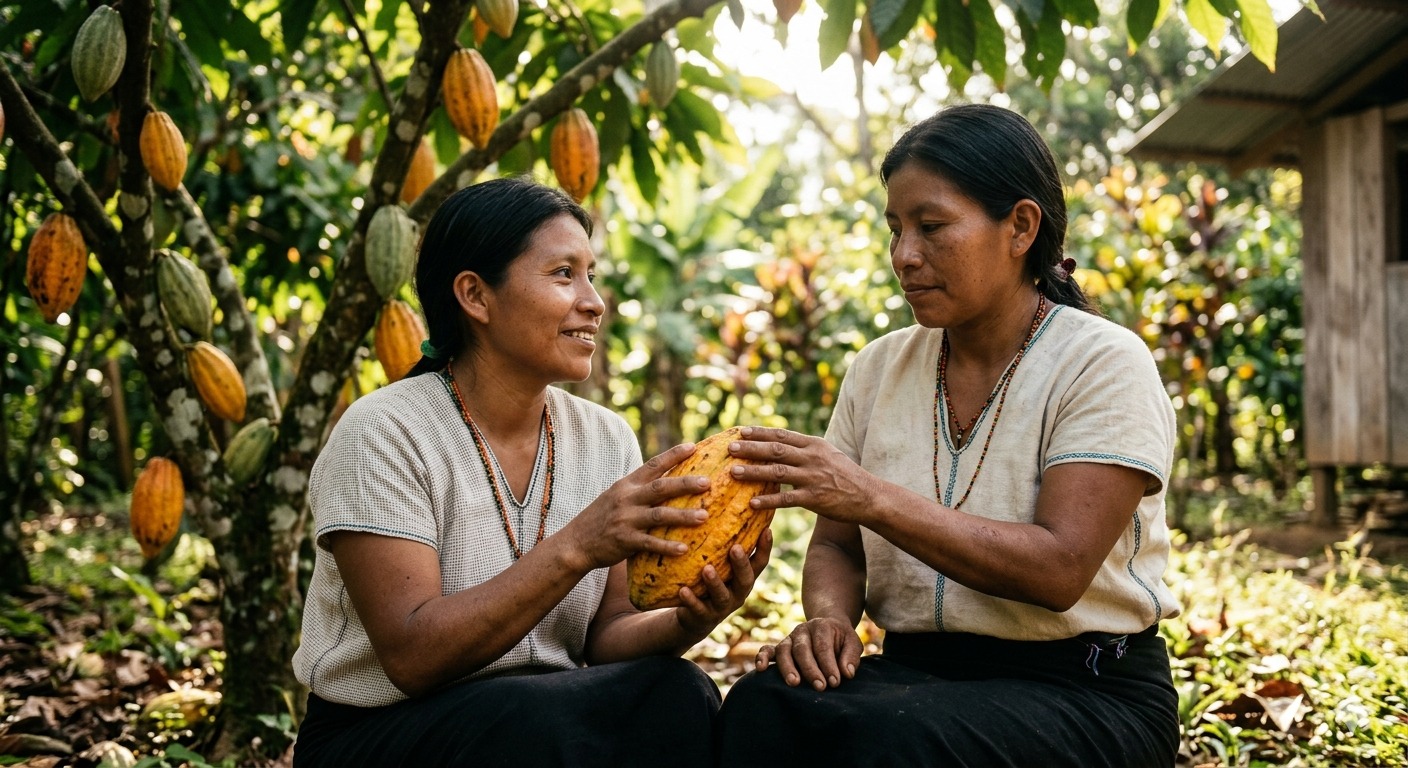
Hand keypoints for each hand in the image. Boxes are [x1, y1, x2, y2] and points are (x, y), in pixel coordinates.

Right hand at [562, 443, 710, 570]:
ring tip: (704, 516)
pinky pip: (649, 543)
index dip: (673, 455)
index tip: (693, 447)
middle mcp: (627, 498)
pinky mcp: (624, 541)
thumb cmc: (603, 518)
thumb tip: (671, 481)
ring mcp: (625, 519)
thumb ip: (640, 489)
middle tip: (708, 482)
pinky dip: (667, 546)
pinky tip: (683, 550)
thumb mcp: (617, 496)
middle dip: (685, 484)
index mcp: (627, 484)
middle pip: (660, 488)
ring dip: (683, 516)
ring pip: (659, 515)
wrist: (576, 542)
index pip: (653, 465)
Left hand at [674, 529, 772, 635]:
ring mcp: (721, 607)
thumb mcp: (718, 562)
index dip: (766, 548)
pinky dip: (691, 601)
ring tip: (707, 569)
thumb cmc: (707, 580)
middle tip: (735, 548)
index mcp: (744, 577)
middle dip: (741, 564)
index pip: (760, 562)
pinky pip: (698, 610)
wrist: (693, 617)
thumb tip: (727, 499)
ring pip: (722, 596)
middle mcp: (737, 592)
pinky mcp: (702, 617)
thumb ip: (723, 542)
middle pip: (745, 579)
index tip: (767, 529)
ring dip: (715, 582)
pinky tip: (683, 590)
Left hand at [727, 427, 877, 524]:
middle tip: (730, 448)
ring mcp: (814, 478)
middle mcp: (813, 458)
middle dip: (751, 448)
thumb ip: (806, 449)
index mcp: (814, 445)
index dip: (760, 433)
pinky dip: (768, 501)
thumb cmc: (846, 475)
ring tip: (733, 472)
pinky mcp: (815, 498)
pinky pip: (787, 499)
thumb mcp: (828, 454)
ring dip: (754, 471)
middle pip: (776, 450)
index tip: (740, 431)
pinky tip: (752, 503)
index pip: (782, 435)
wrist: (869, 496)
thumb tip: (782, 444)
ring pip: (777, 472)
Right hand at [755, 617, 862, 690]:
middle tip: (820, 687)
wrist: (827, 627)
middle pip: (802, 649)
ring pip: (784, 651)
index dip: (828, 665)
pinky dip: (762, 657)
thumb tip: (847, 673)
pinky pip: (767, 650)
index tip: (835, 682)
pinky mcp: (779, 647)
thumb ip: (851, 656)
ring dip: (788, 667)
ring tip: (794, 683)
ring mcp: (789, 638)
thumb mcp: (852, 643)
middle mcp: (802, 630)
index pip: (823, 647)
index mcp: (821, 626)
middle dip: (811, 669)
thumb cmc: (841, 640)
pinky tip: (761, 669)